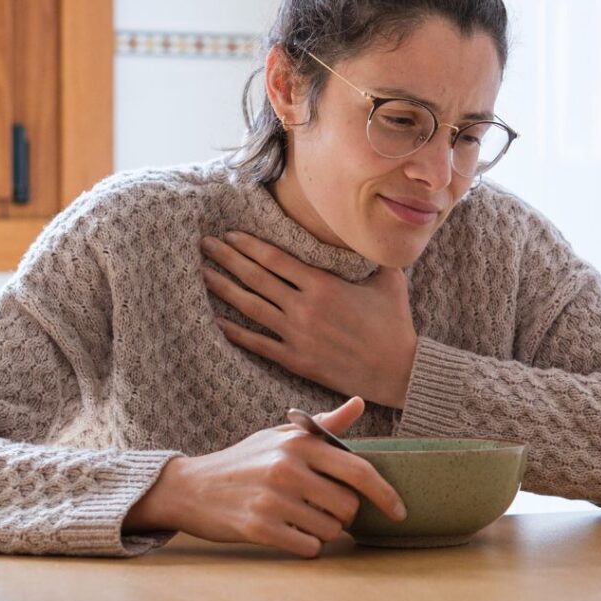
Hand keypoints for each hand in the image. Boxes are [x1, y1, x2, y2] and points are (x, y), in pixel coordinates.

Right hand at [124, 397, 406, 557]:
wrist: (190, 487)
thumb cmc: (243, 461)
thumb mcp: (280, 435)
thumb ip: (323, 426)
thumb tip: (359, 403)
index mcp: (299, 443)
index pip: (359, 470)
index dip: (386, 494)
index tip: (400, 511)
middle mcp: (288, 467)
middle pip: (349, 507)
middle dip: (343, 516)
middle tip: (321, 510)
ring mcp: (273, 498)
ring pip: (330, 531)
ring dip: (322, 532)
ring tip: (297, 518)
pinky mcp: (259, 527)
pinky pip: (308, 548)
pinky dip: (305, 546)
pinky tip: (287, 533)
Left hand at [201, 231, 417, 408]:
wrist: (397, 371)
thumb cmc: (395, 323)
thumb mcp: (389, 280)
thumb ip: (372, 255)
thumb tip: (370, 229)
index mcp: (323, 285)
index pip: (275, 259)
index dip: (249, 245)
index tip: (230, 234)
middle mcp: (304, 308)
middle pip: (256, 278)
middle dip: (227, 258)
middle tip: (205, 244)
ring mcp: (297, 336)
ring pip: (251, 308)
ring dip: (224, 289)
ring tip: (203, 274)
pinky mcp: (296, 360)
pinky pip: (258, 343)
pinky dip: (235, 332)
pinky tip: (217, 321)